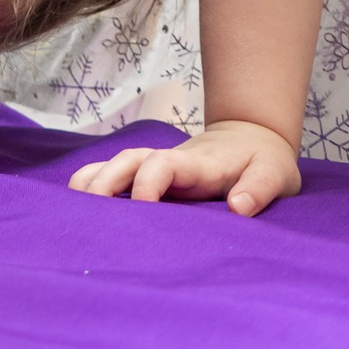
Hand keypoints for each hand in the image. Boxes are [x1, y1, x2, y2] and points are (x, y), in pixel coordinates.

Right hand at [67, 119, 300, 215]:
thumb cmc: (262, 160)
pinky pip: (114, 172)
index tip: (143, 208)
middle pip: (127, 161)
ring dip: (93, 182)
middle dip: (105, 182)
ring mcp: (156, 165)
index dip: (147, 183)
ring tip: (74, 211)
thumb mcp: (274, 173)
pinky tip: (78, 203)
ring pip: (115, 164)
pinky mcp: (150, 174)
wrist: (251, 137)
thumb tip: (238, 208)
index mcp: (196, 163)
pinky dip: (93, 182)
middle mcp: (169, 160)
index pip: (162, 165)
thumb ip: (259, 188)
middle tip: (90, 212)